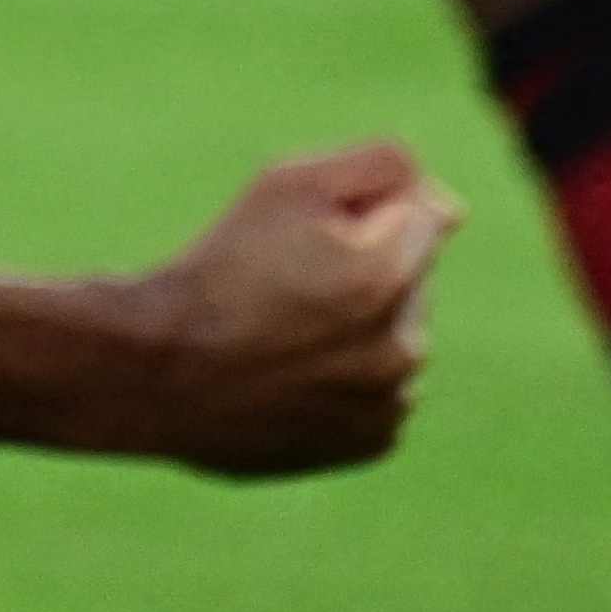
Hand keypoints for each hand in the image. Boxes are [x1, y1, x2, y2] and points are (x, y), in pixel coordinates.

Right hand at [120, 142, 454, 476]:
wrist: (160, 374)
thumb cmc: (219, 268)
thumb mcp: (287, 184)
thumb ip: (382, 169)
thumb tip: (449, 207)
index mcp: (387, 276)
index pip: (428, 214)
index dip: (367, 212)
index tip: (311, 233)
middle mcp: (402, 348)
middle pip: (414, 276)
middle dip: (371, 266)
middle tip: (288, 282)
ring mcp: (390, 403)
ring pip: (400, 334)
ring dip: (365, 323)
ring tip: (287, 329)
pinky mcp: (373, 442)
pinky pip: (385, 389)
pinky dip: (354, 375)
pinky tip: (296, 369)